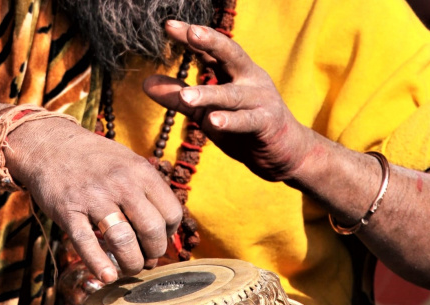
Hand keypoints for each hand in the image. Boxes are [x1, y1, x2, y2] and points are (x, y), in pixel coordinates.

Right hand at [5, 117, 181, 282]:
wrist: (48, 144)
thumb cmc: (94, 159)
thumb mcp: (128, 162)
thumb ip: (147, 190)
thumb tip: (166, 229)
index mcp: (140, 171)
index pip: (171, 212)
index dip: (170, 233)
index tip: (160, 239)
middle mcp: (121, 183)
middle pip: (151, 230)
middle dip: (153, 253)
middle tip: (147, 259)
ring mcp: (94, 198)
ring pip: (123, 241)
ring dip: (131, 263)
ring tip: (130, 268)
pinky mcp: (68, 211)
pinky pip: (87, 243)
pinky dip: (99, 264)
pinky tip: (108, 276)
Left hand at [144, 21, 316, 181]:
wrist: (283, 154)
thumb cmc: (243, 129)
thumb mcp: (206, 111)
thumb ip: (178, 97)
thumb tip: (145, 83)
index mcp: (235, 72)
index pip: (210, 49)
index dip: (191, 37)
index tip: (168, 25)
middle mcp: (249, 79)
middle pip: (230, 54)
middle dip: (211, 42)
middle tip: (191, 33)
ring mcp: (260, 100)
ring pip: (232, 94)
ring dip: (209, 93)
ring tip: (187, 96)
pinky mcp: (266, 123)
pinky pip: (246, 121)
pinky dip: (230, 121)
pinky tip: (213, 121)